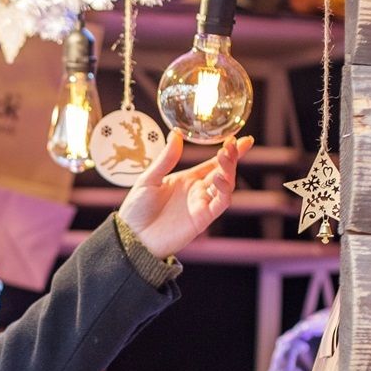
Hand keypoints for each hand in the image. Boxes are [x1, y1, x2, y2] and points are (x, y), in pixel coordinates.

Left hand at [116, 133, 250, 258]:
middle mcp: (197, 191)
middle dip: (233, 157)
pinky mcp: (202, 218)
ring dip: (229, 170)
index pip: (212, 163)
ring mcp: (201, 204)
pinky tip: (218, 178)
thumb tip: (176, 133)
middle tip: (236, 143)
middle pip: (223, 172)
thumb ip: (166, 158)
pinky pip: (220, 203)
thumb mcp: (149, 178)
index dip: (227, 152)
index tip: (238, 138)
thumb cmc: (137, 209)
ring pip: (226, 186)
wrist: (132, 236)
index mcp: (186, 180)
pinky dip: (224, 190)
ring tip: (225, 155)